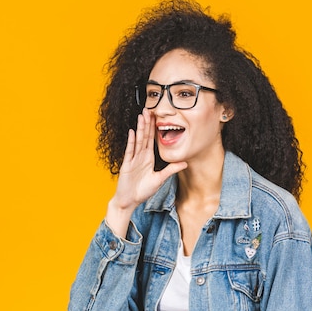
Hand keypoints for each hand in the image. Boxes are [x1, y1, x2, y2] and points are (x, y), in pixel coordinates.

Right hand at [106, 109, 186, 236]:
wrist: (129, 201)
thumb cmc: (142, 191)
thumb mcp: (160, 179)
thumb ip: (171, 170)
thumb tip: (185, 163)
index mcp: (148, 158)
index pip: (152, 140)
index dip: (154, 128)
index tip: (157, 116)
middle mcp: (140, 156)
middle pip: (145, 136)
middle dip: (147, 123)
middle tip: (148, 109)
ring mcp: (133, 159)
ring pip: (138, 140)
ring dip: (140, 128)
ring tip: (142, 116)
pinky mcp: (127, 165)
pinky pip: (130, 151)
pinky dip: (131, 141)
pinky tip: (133, 132)